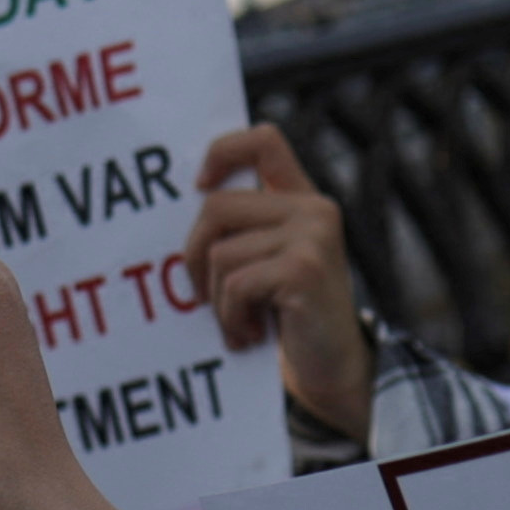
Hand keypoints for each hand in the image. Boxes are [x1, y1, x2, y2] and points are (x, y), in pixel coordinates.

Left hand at [181, 127, 369, 440]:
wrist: (331, 368)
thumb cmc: (284, 316)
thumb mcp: (264, 262)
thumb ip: (240, 229)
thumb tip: (178, 206)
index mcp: (299, 199)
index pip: (262, 141)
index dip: (221, 152)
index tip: (198, 188)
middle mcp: (313, 208)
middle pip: (215, 207)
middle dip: (195, 258)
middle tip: (207, 298)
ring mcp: (314, 235)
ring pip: (220, 253)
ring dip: (217, 300)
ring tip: (240, 323)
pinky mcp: (306, 268)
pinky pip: (235, 284)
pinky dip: (231, 317)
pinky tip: (250, 334)